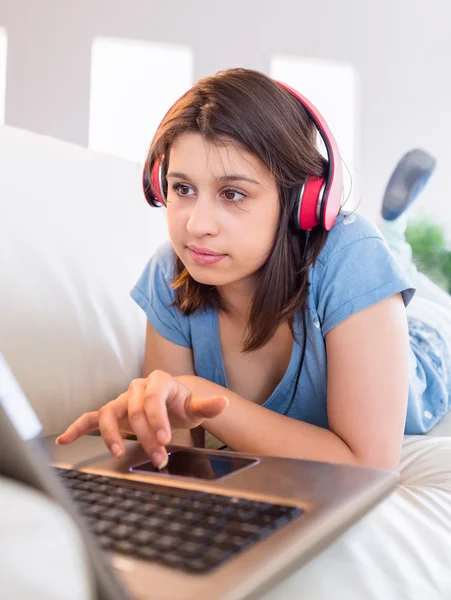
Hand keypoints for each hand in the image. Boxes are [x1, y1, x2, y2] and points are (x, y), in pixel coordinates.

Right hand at [55, 370, 228, 467]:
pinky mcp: (111, 412)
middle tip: (158, 459)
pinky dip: (78, 428)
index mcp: (158, 382)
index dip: (157, 419)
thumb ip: (207, 406)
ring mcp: (121, 400)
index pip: (153, 398)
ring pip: (109, 413)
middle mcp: (136, 388)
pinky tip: (65, 440)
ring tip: (118, 452)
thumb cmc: (181, 404)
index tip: (165, 440)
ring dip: (112, 435)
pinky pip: (91, 418)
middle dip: (145, 436)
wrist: (170, 403)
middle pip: (134, 411)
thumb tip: (223, 403)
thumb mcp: (195, 406)